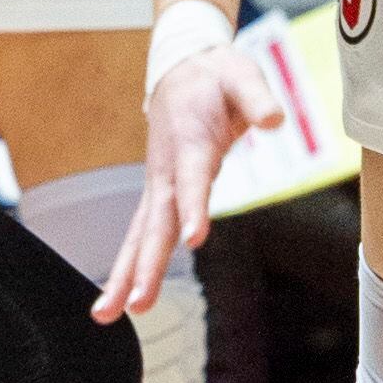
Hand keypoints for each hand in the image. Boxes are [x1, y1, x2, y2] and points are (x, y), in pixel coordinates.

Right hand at [93, 39, 292, 321]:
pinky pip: (142, 233)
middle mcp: (168, 170)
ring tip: (107, 314)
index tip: (193, 240)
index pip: (192, 181)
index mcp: (191, 143)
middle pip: (156, 223)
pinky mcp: (160, 193)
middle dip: (146, 265)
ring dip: (125, 274)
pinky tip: (122, 297)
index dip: (193, 209)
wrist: (182, 67)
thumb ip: (257, 98)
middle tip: (136, 304)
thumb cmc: (216, 75)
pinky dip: (129, 265)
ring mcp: (159, 184)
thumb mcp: (243, 75)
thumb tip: (274, 119)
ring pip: (140, 235)